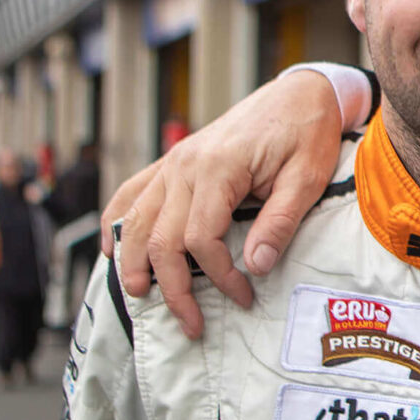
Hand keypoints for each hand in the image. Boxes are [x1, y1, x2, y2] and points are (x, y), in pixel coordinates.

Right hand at [108, 68, 346, 337]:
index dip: (218, 276)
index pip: (200, 238)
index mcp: (217, 168)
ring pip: (135, 221)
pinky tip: (112, 248)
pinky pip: (132, 193)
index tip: (244, 297)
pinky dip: (118, 222)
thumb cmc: (307, 133)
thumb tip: (256, 266)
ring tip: (142, 298)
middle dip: (172, 288)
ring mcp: (173, 163)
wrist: (299, 93)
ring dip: (134, 263)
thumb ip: (280, 222)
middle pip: (160, 238)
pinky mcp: (174, 162)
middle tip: (192, 325)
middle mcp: (184, 166)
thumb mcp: (307, 177)